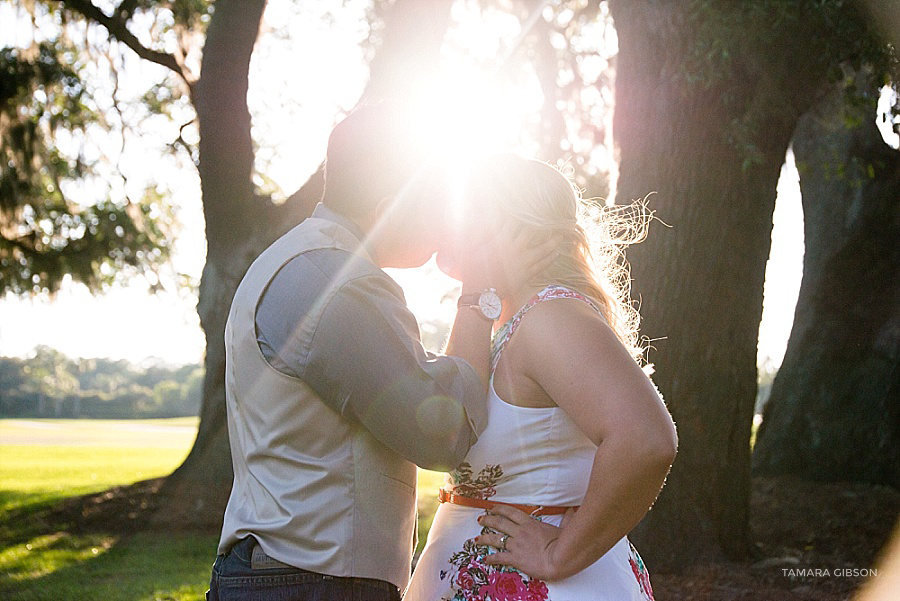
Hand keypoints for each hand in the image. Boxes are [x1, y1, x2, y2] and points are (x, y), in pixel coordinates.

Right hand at [438, 223, 558, 297]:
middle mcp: (515, 249)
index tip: (529, 203)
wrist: (480, 295)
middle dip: (542, 222)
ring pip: (543, 249)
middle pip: (533, 232)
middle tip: (552, 214)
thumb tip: (474, 218)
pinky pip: (542, 265)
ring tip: (562, 235)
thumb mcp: (468, 248)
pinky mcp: (526, 274)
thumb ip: (475, 232)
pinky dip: (550, 258)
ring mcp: (523, 262)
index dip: (521, 211)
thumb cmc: (471, 270)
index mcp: (501, 240)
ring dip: (553, 241)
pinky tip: (556, 253)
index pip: (514, 220)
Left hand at [474, 505, 575, 580]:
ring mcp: (516, 545)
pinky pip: (499, 557)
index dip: (499, 509)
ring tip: (476, 539)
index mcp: (530, 523)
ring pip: (495, 538)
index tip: (492, 508)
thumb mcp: (564, 528)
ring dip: (484, 538)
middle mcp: (520, 532)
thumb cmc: (563, 544)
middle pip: (499, 522)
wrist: (559, 559)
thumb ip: (567, 519)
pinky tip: (485, 558)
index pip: (510, 512)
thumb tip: (573, 510)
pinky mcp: (515, 558)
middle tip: (480, 520)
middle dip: (487, 520)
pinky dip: (490, 557)